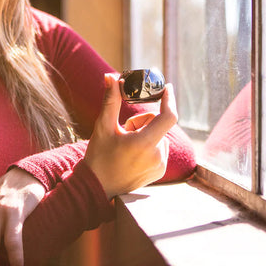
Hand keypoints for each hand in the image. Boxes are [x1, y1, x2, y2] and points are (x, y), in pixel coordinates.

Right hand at [84, 73, 175, 198]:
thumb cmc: (98, 157)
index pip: (168, 117)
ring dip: (145, 133)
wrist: (96, 188)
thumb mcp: (103, 126)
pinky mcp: (160, 172)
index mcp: (144, 144)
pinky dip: (148, 145)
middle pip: (158, 124)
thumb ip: (111, 100)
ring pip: (158, 135)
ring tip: (126, 145)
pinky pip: (159, 148)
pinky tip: (132, 154)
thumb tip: (111, 76)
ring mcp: (160, 165)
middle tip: (124, 130)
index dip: (169, 99)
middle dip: (142, 120)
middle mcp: (157, 156)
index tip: (166, 87)